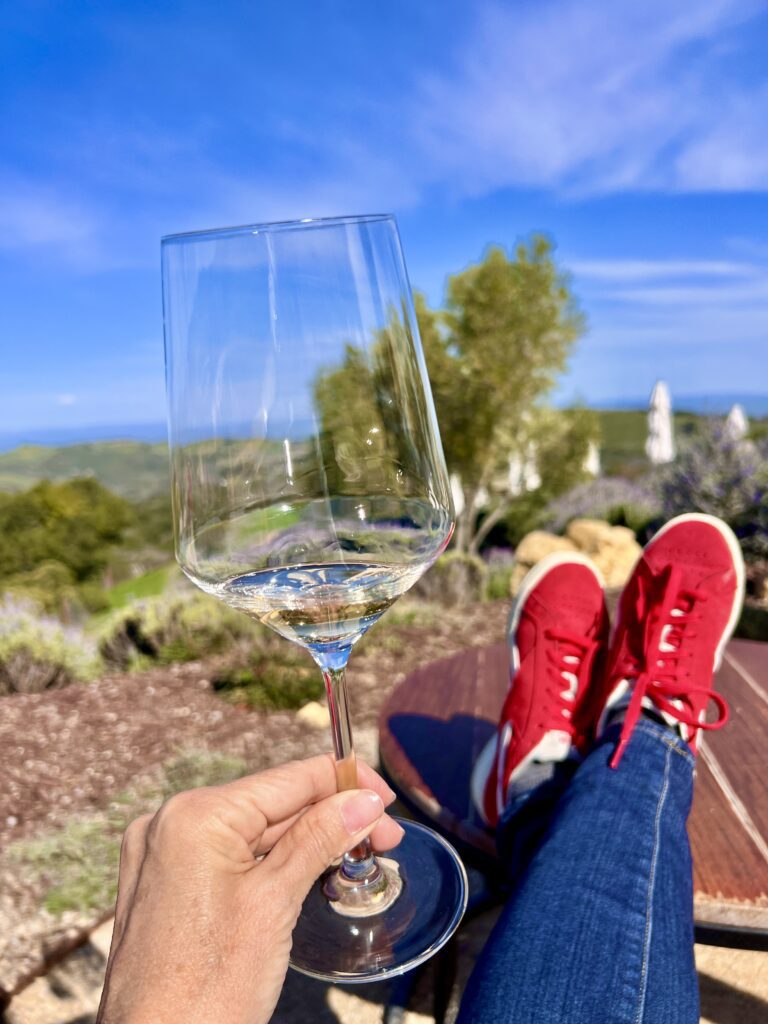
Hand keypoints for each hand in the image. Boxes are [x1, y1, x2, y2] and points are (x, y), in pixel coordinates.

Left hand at [97, 754, 402, 1023]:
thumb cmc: (206, 994)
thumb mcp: (275, 905)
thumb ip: (320, 839)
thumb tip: (364, 800)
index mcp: (194, 816)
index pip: (288, 779)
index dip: (345, 782)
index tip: (386, 797)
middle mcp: (169, 823)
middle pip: (271, 803)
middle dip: (330, 817)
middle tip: (384, 836)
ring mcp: (161, 854)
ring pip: (252, 830)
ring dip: (305, 838)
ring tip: (355, 852)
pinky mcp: (163, 883)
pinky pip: (228, 854)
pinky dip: (270, 860)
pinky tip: (309, 867)